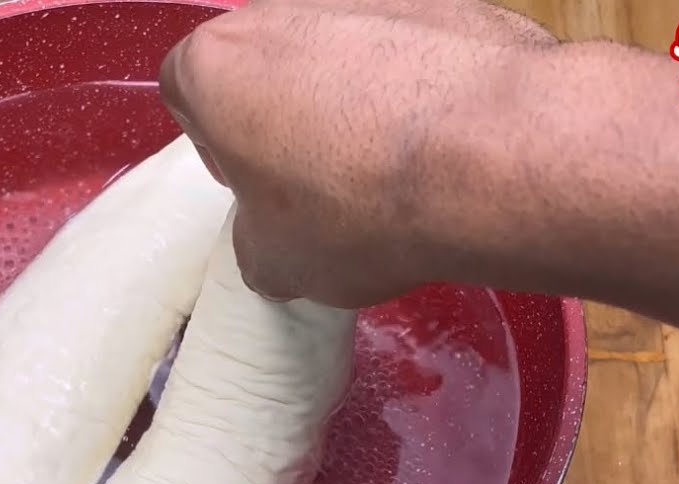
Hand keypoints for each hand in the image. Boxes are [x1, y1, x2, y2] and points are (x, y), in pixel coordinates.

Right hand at [159, 0, 556, 307]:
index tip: (261, 189)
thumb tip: (278, 238)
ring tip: (397, 174)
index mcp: (215, 64)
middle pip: (267, 69)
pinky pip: (410, 52)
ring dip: (355, 106)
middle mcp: (280, 11)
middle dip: (289, 123)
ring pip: (339, 57)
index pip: (187, 95)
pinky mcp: (440, 2)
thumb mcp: (274, 263)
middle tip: (326, 187)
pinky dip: (420, 92)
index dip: (222, 149)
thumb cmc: (357, 208)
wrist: (491, 156)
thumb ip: (256, 238)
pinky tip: (447, 147)